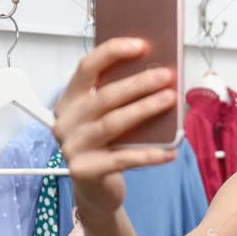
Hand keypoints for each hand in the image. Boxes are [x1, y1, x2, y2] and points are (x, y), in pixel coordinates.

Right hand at [51, 37, 179, 219]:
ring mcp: (72, 147)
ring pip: (113, 122)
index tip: (141, 44)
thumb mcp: (108, 117)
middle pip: (105, 96)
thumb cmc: (106, 146)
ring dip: (145, 109)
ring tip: (170, 99)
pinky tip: (171, 150)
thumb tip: (156, 72)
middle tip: (165, 74)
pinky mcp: (86, 170)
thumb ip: (120, 97)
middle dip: (139, 83)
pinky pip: (124, 159)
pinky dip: (150, 154)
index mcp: (69, 101)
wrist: (95, 191)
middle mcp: (65, 121)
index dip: (113, 52)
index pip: (87, 67)